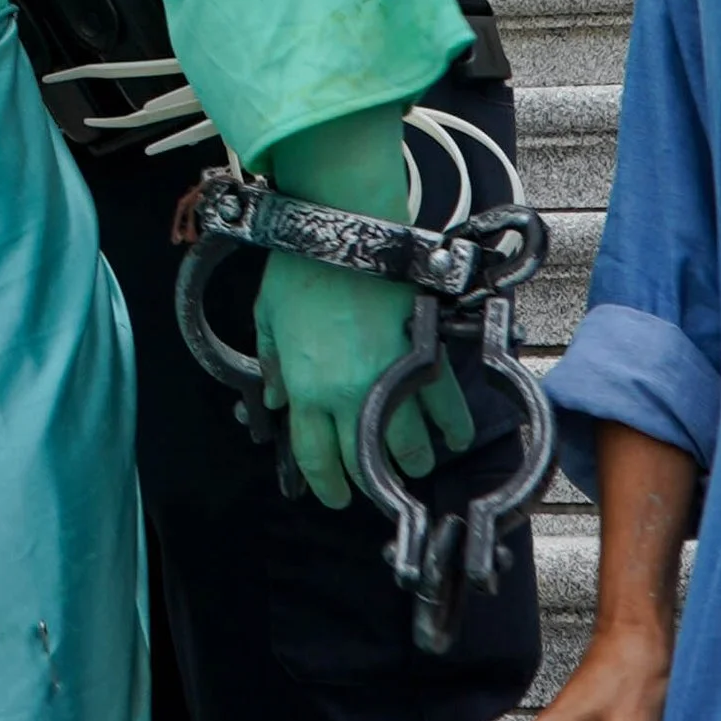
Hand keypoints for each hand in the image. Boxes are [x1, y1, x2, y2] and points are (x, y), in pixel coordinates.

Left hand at [254, 253, 475, 509]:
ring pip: (411, 446)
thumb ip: (271, 362)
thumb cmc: (301, 265)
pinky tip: (453, 436)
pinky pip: (446, 406)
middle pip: (366, 463)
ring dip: (414, 462)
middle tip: (377, 485)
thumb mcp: (266, 315)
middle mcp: (350, 394)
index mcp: (306, 386)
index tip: (336, 495)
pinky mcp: (425, 357)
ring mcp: (392, 379)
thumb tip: (275, 399)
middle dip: (372, 482)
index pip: (317, 458)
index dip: (328, 486)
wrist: (347, 225)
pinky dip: (452, 426)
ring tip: (417, 462)